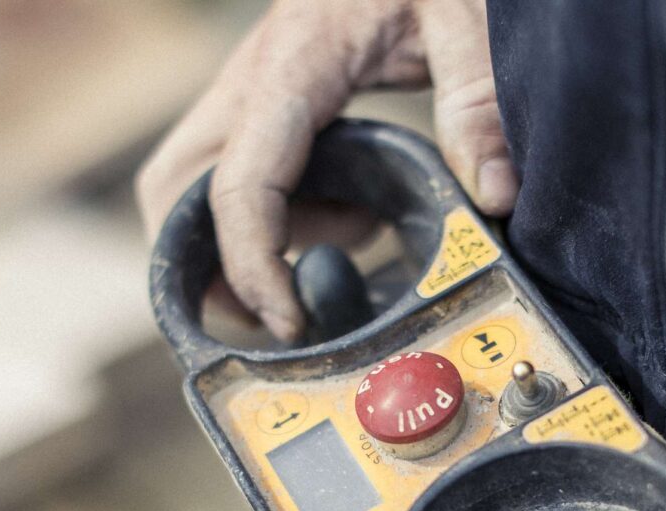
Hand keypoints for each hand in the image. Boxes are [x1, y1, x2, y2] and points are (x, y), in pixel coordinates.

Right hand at [136, 0, 515, 339]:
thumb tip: (492, 195)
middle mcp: (251, 82)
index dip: (252, 267)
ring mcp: (252, 93)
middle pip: (173, 189)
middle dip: (203, 265)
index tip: (289, 324)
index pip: (240, 185)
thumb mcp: (463, 13)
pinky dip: (278, 216)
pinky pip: (241, 175)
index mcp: (290, 68)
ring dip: (254, 241)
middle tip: (277, 316)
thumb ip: (477, 97)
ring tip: (355, 235)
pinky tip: (356, 211)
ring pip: (198, 187)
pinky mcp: (269, 104)